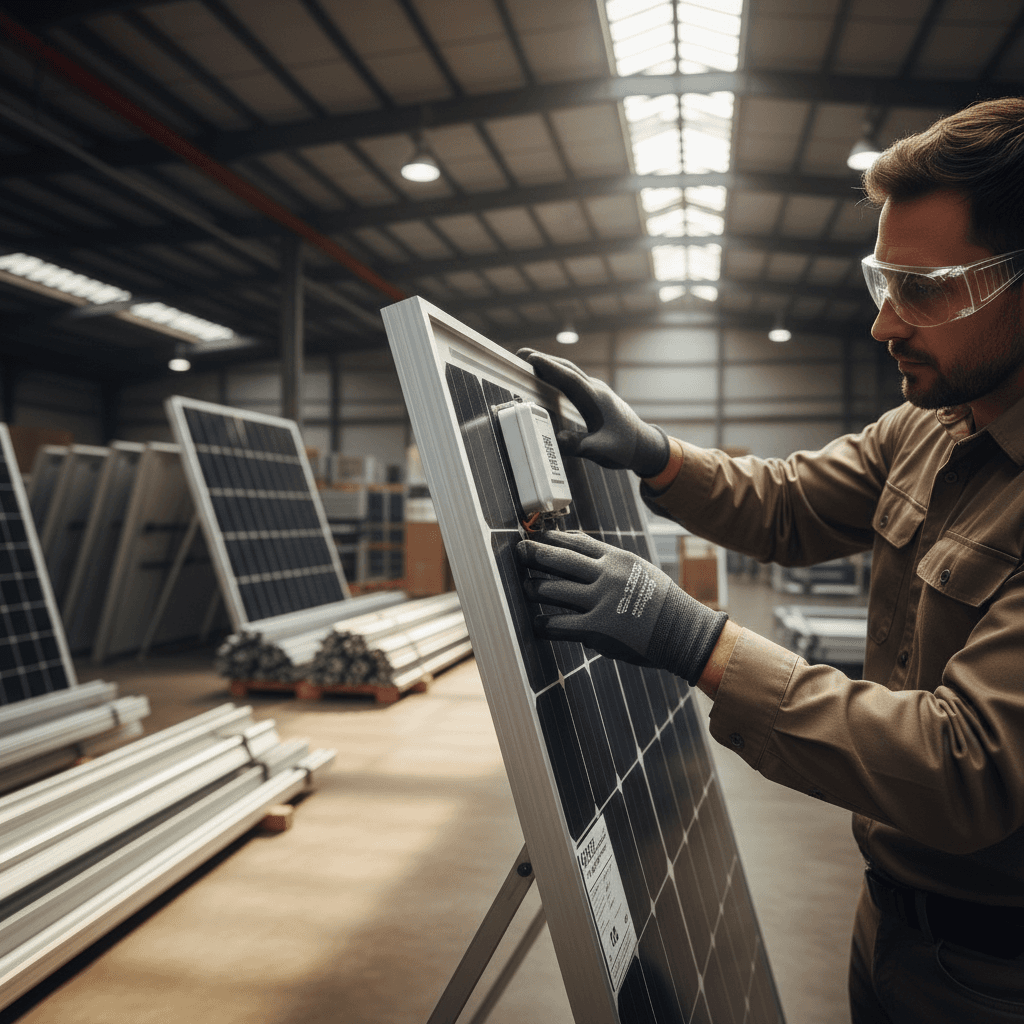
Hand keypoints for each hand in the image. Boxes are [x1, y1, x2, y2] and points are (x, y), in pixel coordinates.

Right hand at [516, 348, 669, 477]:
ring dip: (551, 365)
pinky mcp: (596, 396)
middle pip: (568, 369)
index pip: (569, 379)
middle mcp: (596, 390)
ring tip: (530, 361)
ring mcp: (597, 391)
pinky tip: (550, 378)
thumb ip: (579, 446)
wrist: (645, 445)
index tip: (531, 358)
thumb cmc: (625, 448)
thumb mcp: (602, 451)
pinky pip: (574, 380)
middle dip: (545, 360)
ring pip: (571, 372)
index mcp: (596, 400)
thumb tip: (557, 440)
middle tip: (521, 354)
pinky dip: (559, 374)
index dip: (550, 368)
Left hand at [516, 531, 726, 682]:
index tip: (534, 535)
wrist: (681, 631)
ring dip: (533, 589)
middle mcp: (605, 576)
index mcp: (616, 559)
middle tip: (518, 551)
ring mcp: (599, 603)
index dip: (550, 538)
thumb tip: (576, 546)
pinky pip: (558, 625)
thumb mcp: (638, 569)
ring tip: (526, 589)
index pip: (575, 542)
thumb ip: (608, 560)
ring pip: (552, 590)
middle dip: (533, 554)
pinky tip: (535, 623)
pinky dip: (542, 623)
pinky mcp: (595, 630)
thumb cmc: (659, 600)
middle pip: (558, 560)